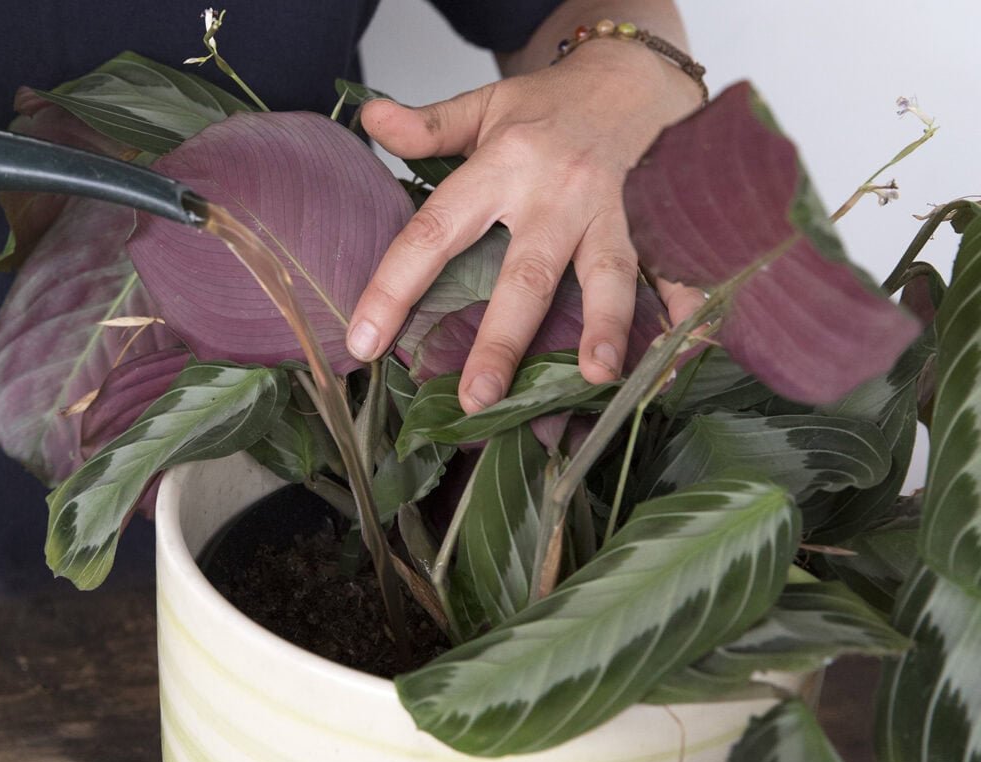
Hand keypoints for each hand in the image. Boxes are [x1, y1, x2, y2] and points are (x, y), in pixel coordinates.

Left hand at [345, 38, 705, 412]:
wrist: (631, 76)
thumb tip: (371, 120)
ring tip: (595, 377)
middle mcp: (556, 192)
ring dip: (604, 325)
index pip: (436, 231)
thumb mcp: (483, 106)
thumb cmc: (548, 106)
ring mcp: (612, 209)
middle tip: (475, 398)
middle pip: (525, 274)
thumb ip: (428, 126)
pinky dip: (684, 307)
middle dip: (502, 340)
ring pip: (607, 272)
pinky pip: (675, 266)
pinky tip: (680, 351)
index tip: (365, 341)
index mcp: (502, 165)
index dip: (395, 287)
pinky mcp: (656, 221)